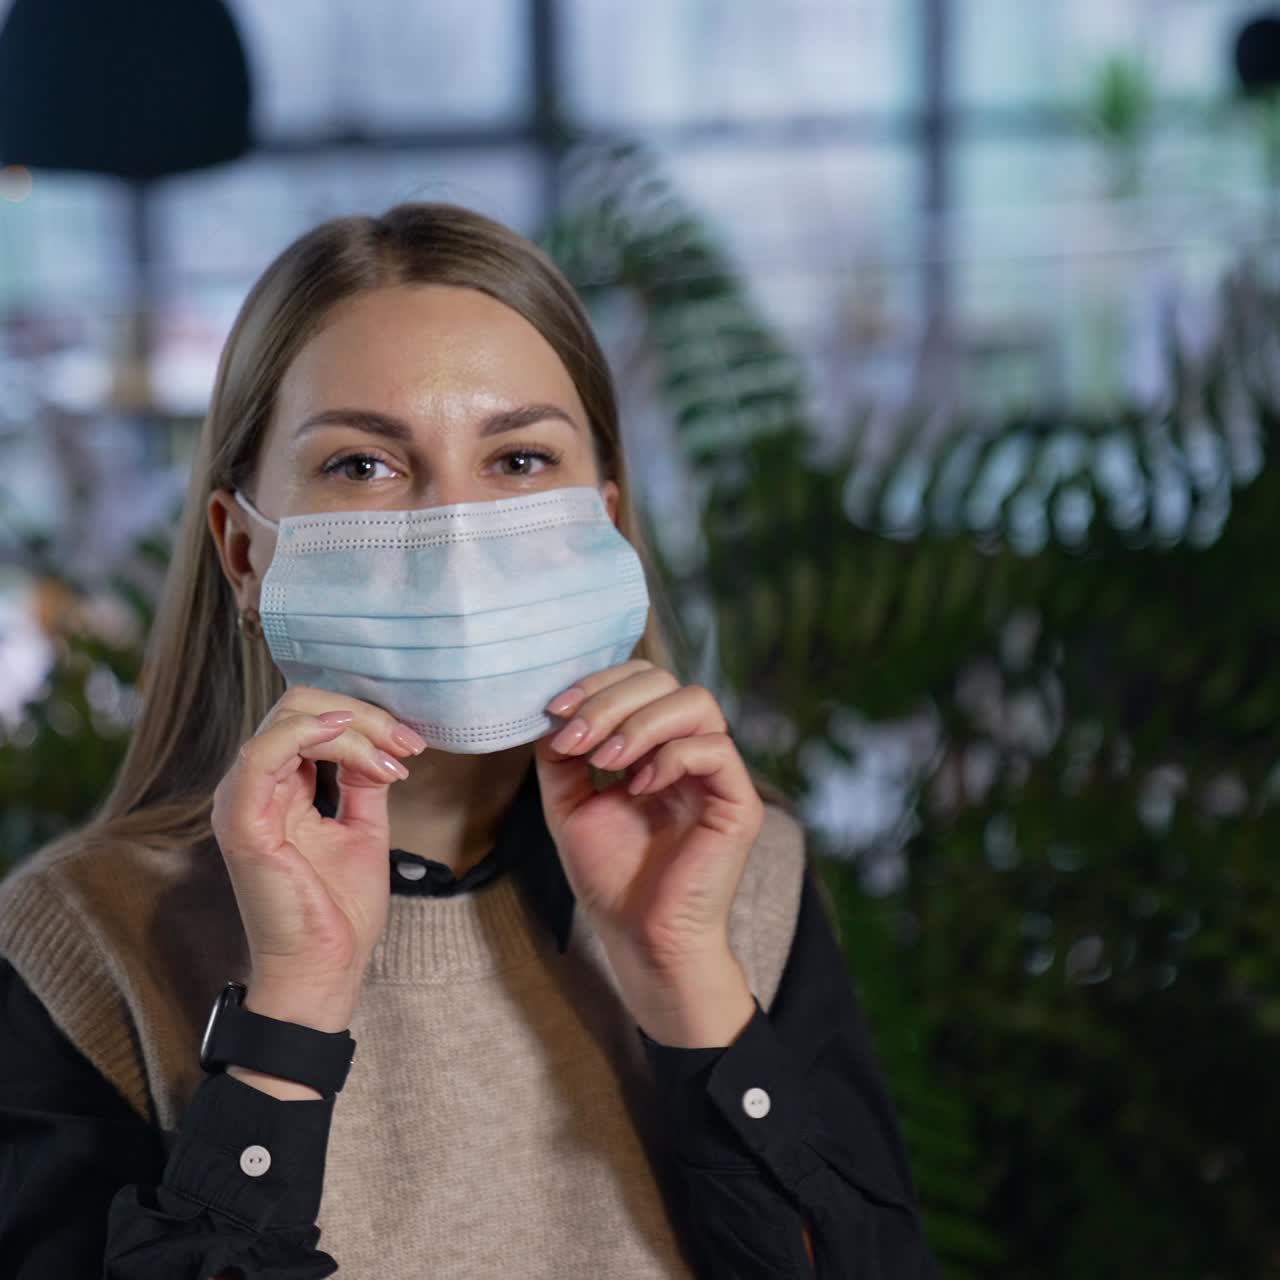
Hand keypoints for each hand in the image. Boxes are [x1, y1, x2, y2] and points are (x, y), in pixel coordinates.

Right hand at [210, 686, 426, 1006]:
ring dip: (352, 726)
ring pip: (288, 719)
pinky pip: (262, 755)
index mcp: (279, 788)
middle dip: (363, 716)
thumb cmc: (338, 911)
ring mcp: (243, 802)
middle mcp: (254, 788)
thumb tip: (379, 744)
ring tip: (393, 755)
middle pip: (298, 707)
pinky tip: (346, 736)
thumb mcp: (364, 828)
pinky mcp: (242, 823)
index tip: (411, 743)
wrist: (325, 970)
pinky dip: (306, 733)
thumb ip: (363, 782)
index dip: (365, 719)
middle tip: (406, 744)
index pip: (310, 719)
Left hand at [534, 660, 763, 979]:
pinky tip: (638, 787)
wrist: (640, 940)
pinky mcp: (738, 803)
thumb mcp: (569, 803)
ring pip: (696, 703)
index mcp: (655, 744)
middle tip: (577, 738)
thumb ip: (563, 755)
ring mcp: (717, 774)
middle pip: (665, 680)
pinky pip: (715, 749)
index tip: (556, 709)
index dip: (598, 683)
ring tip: (604, 761)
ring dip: (639, 723)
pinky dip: (670, 756)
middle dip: (611, 701)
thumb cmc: (612, 877)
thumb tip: (556, 710)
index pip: (639, 681)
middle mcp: (690, 749)